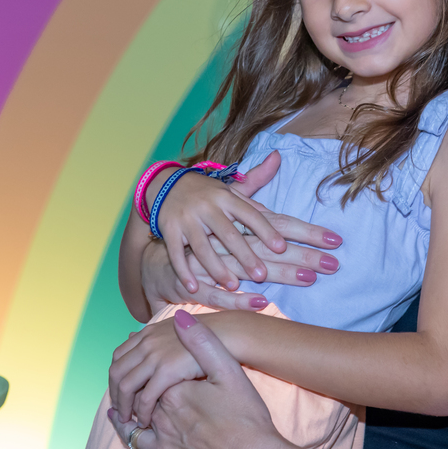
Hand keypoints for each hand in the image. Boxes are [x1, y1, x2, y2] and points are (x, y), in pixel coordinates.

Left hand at [109, 310, 287, 448]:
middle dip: (130, 399)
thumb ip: (203, 342)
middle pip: (136, 405)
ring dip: (123, 425)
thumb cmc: (247, 416)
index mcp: (172, 393)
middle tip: (128, 395)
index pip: (148, 380)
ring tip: (119, 418)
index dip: (146, 377)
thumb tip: (181, 318)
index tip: (149, 372)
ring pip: (132, 435)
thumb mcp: (229, 372)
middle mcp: (161, 420)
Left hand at [110, 316, 206, 425]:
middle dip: (116, 396)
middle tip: (121, 412)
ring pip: (126, 387)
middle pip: (117, 373)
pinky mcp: (167, 372)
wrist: (234, 338)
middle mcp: (147, 344)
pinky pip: (144, 397)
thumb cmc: (214, 341)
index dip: (116, 378)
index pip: (118, 358)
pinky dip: (141, 411)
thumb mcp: (183, 334)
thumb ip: (156, 338)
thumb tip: (131, 337)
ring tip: (128, 421)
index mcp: (148, 334)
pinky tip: (146, 422)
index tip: (120, 393)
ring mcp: (156, 357)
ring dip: (123, 406)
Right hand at [152, 152, 342, 291]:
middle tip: (262, 275)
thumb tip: (278, 160)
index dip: (266, 230)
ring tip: (234, 286)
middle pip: (229, 234)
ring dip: (218, 268)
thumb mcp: (229, 186)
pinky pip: (176, 254)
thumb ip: (256, 180)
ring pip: (203, 247)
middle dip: (246, 255)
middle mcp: (207, 207)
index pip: (250, 214)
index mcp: (226, 197)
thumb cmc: (207, 192)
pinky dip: (184, 271)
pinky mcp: (169, 230)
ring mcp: (186, 219)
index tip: (282, 247)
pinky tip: (193, 288)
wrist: (165, 184)